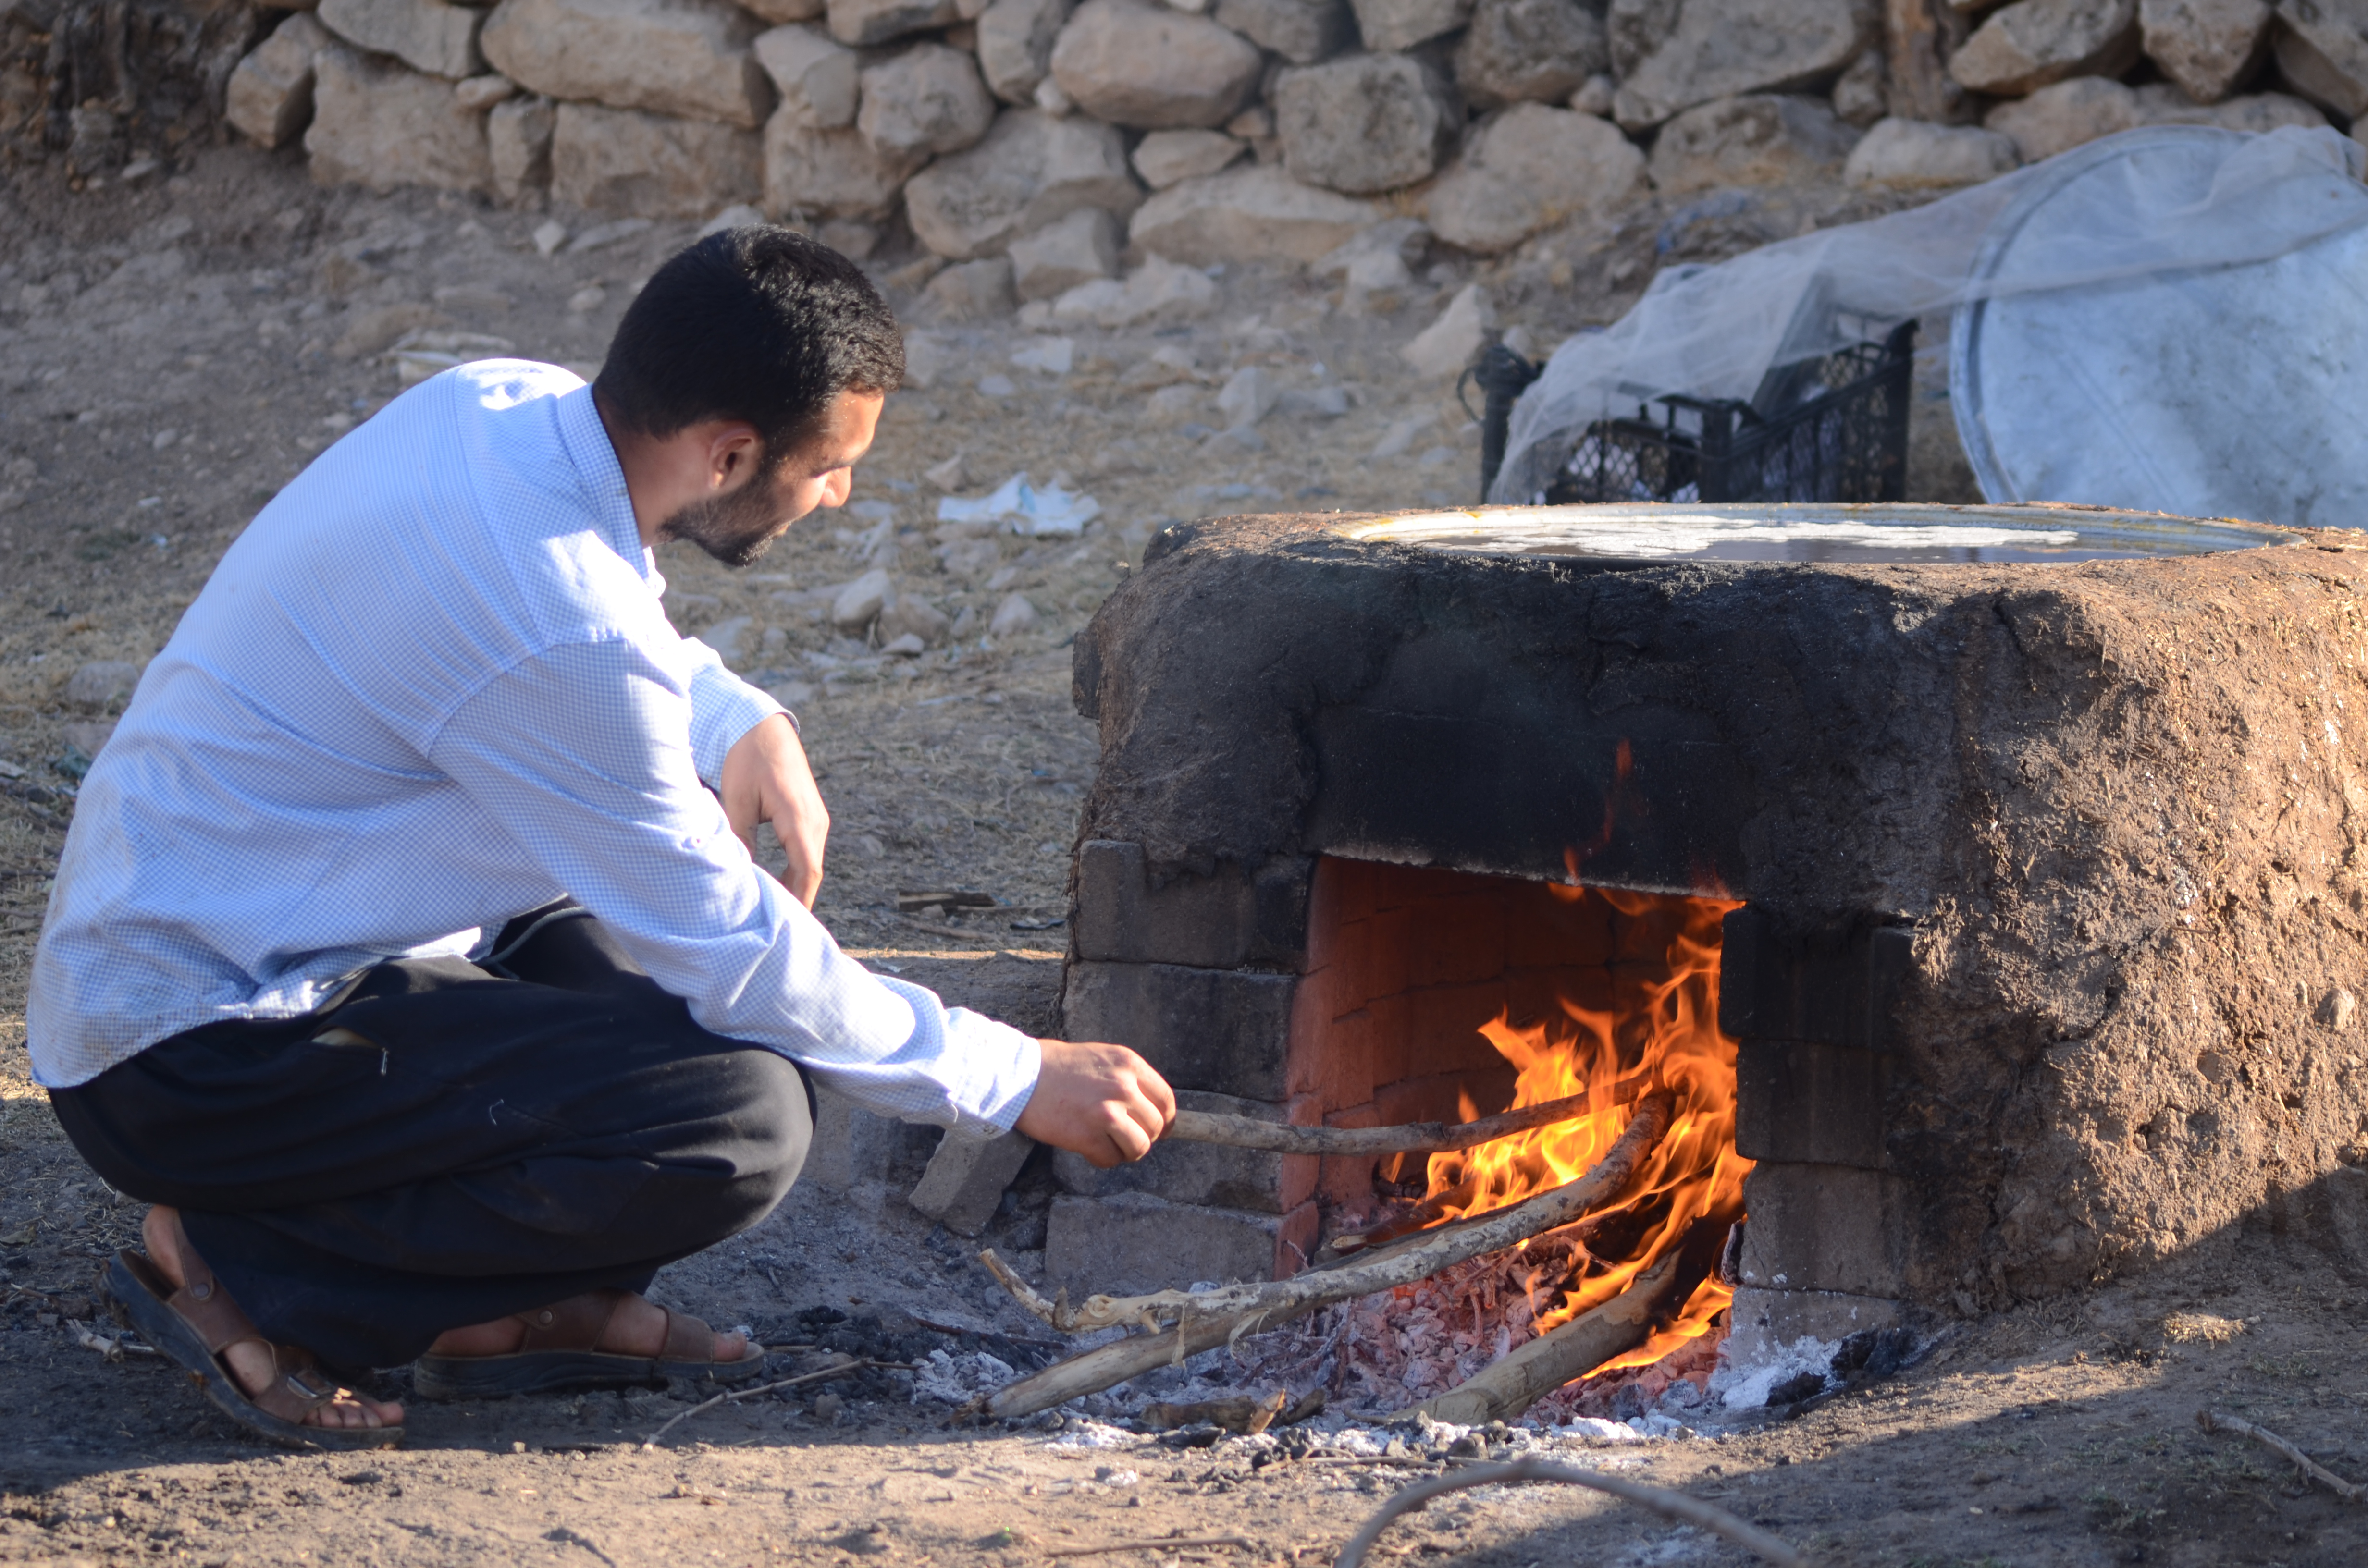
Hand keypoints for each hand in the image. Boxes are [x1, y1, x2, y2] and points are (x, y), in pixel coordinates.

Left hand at [718, 714, 828, 906]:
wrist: (763, 726)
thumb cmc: (747, 758)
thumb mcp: (737, 801)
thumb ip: (739, 840)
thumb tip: (738, 876)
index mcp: (800, 819)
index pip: (807, 872)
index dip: (798, 901)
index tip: (785, 924)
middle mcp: (815, 822)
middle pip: (811, 872)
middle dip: (795, 898)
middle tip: (773, 924)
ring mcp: (815, 818)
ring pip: (809, 863)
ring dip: (794, 884)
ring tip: (773, 908)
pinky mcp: (809, 816)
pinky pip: (806, 851)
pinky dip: (794, 870)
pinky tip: (777, 881)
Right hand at [1015, 1039, 1176, 1168]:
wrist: (1020, 1076)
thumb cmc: (1058, 1067)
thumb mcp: (1103, 1059)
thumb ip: (1128, 1080)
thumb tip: (1150, 1110)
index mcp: (1129, 1065)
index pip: (1166, 1099)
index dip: (1166, 1120)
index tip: (1160, 1131)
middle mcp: (1123, 1087)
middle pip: (1156, 1126)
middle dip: (1144, 1137)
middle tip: (1126, 1139)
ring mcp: (1106, 1112)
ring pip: (1139, 1147)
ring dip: (1126, 1152)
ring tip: (1109, 1145)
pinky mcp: (1087, 1135)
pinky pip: (1110, 1159)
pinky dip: (1101, 1159)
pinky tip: (1087, 1149)